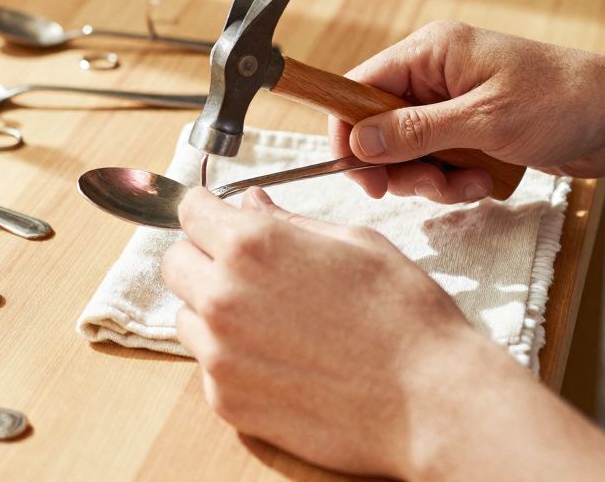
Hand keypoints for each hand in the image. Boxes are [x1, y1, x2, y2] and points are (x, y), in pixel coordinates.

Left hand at [163, 186, 493, 477]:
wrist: (429, 400)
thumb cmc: (403, 314)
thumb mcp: (354, 243)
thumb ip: (288, 223)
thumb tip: (249, 204)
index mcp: (251, 246)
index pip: (190, 212)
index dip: (206, 211)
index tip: (217, 218)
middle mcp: (223, 296)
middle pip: (175, 263)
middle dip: (203, 259)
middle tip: (246, 272)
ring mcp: (219, 354)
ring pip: (186, 317)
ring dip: (213, 312)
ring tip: (270, 322)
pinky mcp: (227, 401)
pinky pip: (209, 367)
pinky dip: (232, 360)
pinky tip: (282, 361)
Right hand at [334, 21, 604, 202]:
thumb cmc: (565, 102)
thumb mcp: (484, 121)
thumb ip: (415, 132)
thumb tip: (358, 142)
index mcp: (432, 51)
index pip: (359, 87)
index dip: (350, 132)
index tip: (359, 173)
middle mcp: (435, 73)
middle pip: (379, 126)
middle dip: (401, 165)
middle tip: (426, 186)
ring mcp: (453, 102)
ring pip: (408, 151)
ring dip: (432, 179)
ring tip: (471, 184)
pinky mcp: (470, 128)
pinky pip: (438, 161)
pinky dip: (454, 180)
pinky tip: (486, 182)